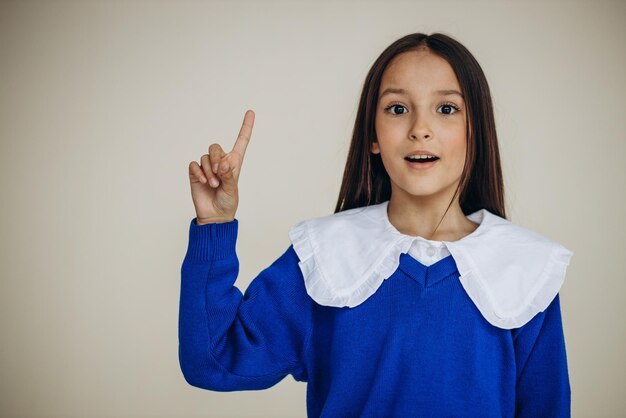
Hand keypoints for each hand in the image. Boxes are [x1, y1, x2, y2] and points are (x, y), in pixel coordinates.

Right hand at [188, 110, 254, 224]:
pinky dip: (198, 173)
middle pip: (215, 147)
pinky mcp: (195, 173)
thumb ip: (228, 176)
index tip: (250, 112)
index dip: (246, 127)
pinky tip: (202, 182)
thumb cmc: (228, 202)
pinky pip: (194, 165)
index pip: (241, 141)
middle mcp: (221, 162)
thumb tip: (223, 163)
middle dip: (216, 159)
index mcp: (234, 163)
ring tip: (213, 185)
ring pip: (205, 158)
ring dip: (209, 171)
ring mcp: (207, 167)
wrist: (214, 215)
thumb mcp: (232, 190)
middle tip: (219, 173)